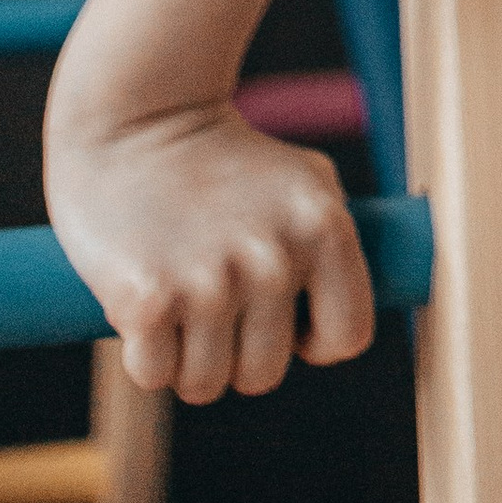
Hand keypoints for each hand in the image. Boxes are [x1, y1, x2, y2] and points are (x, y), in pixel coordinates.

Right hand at [43, 101, 375, 402]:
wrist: (135, 118)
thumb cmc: (224, 162)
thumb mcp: (305, 183)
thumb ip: (336, 244)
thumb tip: (366, 310)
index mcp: (324, 227)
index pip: (347, 338)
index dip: (314, 341)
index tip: (286, 318)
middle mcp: (274, 259)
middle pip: (264, 374)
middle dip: (236, 352)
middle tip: (213, 292)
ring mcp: (210, 281)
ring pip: (207, 384)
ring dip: (187, 357)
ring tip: (179, 291)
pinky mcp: (148, 300)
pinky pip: (154, 375)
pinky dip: (143, 353)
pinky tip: (144, 298)